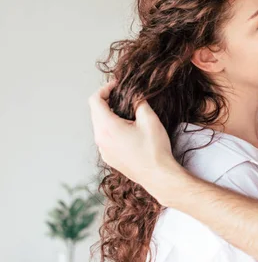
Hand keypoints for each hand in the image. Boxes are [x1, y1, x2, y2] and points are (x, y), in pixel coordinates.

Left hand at [88, 81, 178, 200]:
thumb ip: (139, 103)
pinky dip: (111, 129)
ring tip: (126, 113)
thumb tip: (135, 96)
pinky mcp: (109, 158)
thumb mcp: (150, 119)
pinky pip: (104, 138)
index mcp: (108, 127)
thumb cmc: (154, 148)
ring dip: (108, 116)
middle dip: (106, 101)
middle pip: (95, 112)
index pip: (95, 100)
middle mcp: (101, 139)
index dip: (104, 89)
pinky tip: (127, 130)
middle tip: (123, 96)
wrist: (158, 175)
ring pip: (99, 126)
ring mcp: (103, 150)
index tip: (117, 86)